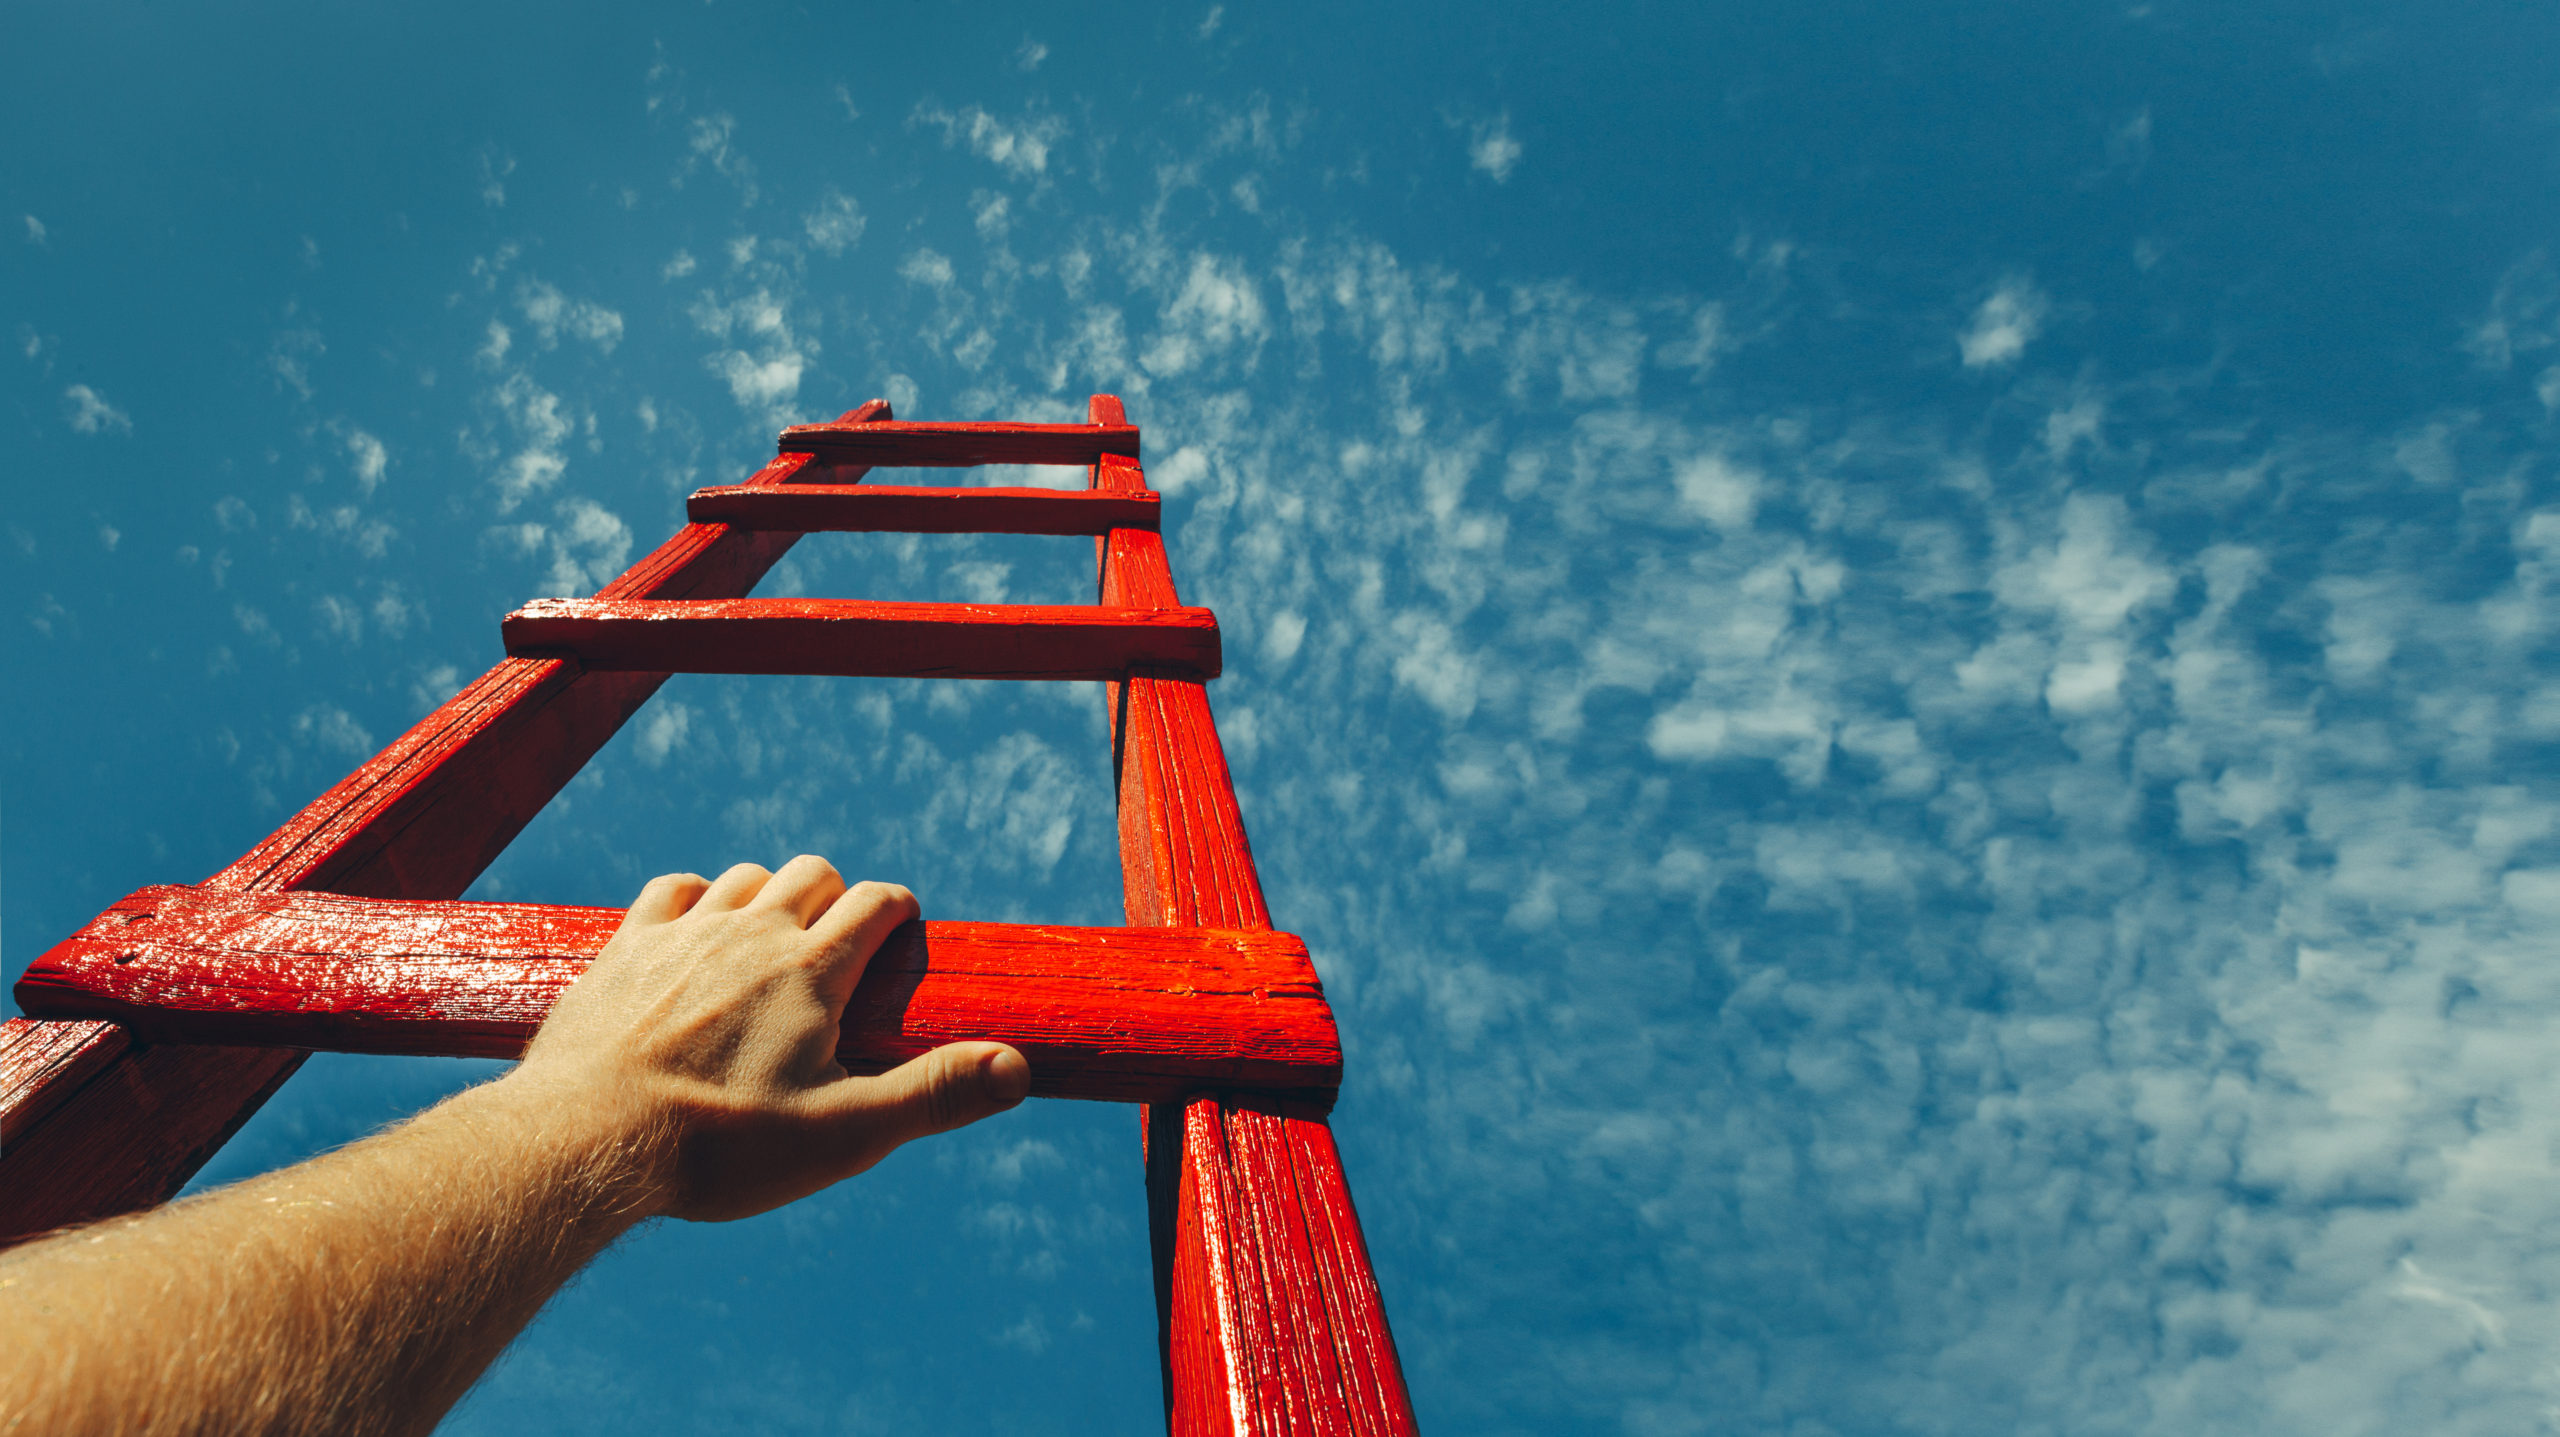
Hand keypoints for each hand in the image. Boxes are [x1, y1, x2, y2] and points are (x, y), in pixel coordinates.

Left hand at [511, 856, 1030, 1221]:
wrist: (585, 1141)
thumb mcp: (843, 1134)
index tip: (900, 938)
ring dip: (769, 897)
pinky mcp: (626, 947)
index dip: (897, 913)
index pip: (875, 903)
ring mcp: (683, 934)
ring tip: (771, 945)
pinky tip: (697, 933)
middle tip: (838, 950)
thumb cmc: (719, 1146)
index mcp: (811, 971)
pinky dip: (697, 898)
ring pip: (745, 877)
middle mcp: (751, 933)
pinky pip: (674, 888)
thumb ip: (933, 1095)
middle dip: (836, 898)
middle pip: (812, 874)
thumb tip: (1017, 1068)